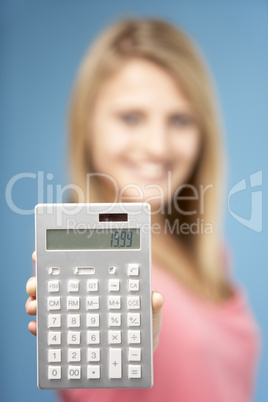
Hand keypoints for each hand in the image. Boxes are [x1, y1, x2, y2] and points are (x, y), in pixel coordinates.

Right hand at [26, 251, 163, 351]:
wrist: (138, 356)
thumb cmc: (143, 329)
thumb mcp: (150, 317)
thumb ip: (152, 307)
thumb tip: (155, 298)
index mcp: (102, 285)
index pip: (79, 266)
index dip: (58, 258)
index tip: (40, 255)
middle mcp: (85, 297)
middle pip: (57, 285)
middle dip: (40, 282)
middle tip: (34, 286)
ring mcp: (76, 316)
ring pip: (50, 305)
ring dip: (37, 304)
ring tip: (33, 307)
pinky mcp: (71, 335)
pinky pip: (52, 329)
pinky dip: (41, 328)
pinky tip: (36, 328)